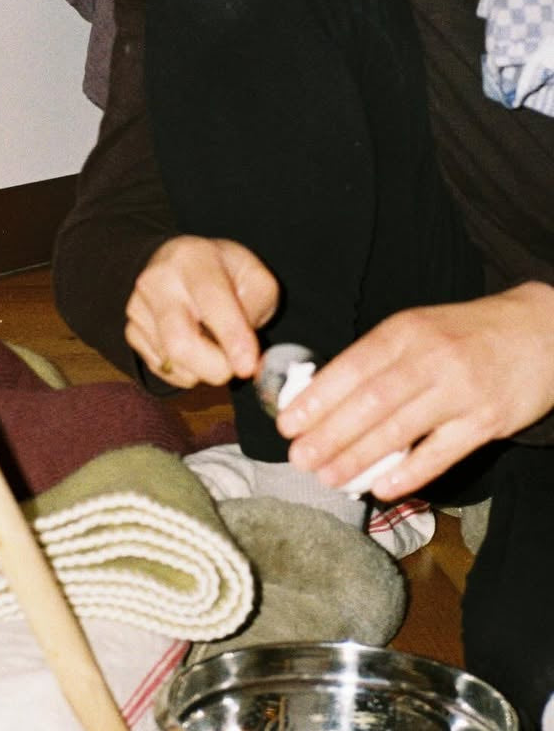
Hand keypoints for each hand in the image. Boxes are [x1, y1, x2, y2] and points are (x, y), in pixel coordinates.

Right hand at [125, 235, 278, 387]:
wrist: (178, 263)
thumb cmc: (222, 272)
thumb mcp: (254, 276)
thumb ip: (257, 307)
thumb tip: (245, 353)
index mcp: (193, 258)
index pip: (211, 301)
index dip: (232, 337)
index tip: (248, 367)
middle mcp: (158, 280)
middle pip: (179, 341)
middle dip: (213, 368)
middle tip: (235, 369)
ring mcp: (138, 306)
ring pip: (172, 362)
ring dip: (203, 369)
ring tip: (214, 346)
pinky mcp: (131, 330)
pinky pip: (162, 369)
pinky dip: (186, 371)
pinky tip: (194, 348)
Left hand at [278, 282, 553, 498]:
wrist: (540, 331)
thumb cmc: (461, 334)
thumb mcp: (414, 329)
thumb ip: (372, 358)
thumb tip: (318, 396)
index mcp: (404, 332)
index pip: (352, 367)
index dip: (317, 398)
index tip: (287, 423)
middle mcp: (430, 358)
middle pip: (371, 401)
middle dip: (329, 434)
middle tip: (298, 459)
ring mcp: (461, 390)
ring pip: (401, 428)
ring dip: (359, 456)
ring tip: (327, 476)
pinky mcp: (488, 420)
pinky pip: (443, 452)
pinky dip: (410, 472)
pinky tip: (382, 487)